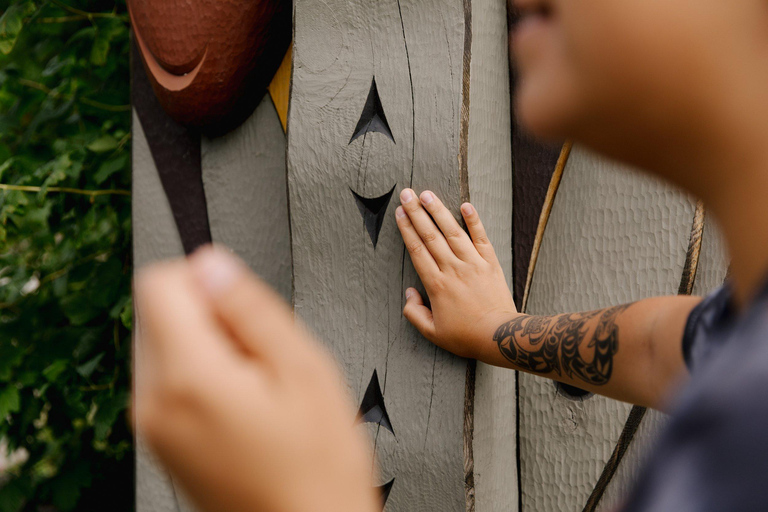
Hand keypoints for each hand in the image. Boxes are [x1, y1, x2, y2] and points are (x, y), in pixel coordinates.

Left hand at [134, 248, 377, 511]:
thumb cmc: (317, 466)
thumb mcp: (303, 368)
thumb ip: (250, 308)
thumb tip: (213, 263)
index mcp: (187, 378)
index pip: (158, 282)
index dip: (205, 279)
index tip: (242, 307)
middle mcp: (154, 403)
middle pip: (158, 312)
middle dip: (208, 316)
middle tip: (261, 355)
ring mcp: (153, 427)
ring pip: (163, 344)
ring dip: (207, 346)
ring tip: (257, 386)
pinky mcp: (162, 442)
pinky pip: (168, 381)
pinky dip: (202, 376)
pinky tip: (246, 407)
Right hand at [395, 189, 517, 360]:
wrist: (499, 336)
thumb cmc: (465, 336)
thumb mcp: (432, 333)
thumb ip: (414, 313)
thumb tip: (409, 293)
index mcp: (436, 284)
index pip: (417, 250)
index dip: (407, 229)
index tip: (399, 212)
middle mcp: (453, 268)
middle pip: (431, 235)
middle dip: (417, 212)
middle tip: (407, 193)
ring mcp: (473, 263)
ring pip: (453, 231)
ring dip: (439, 211)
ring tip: (427, 194)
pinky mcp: (490, 263)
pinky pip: (481, 237)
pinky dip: (474, 221)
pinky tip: (465, 205)